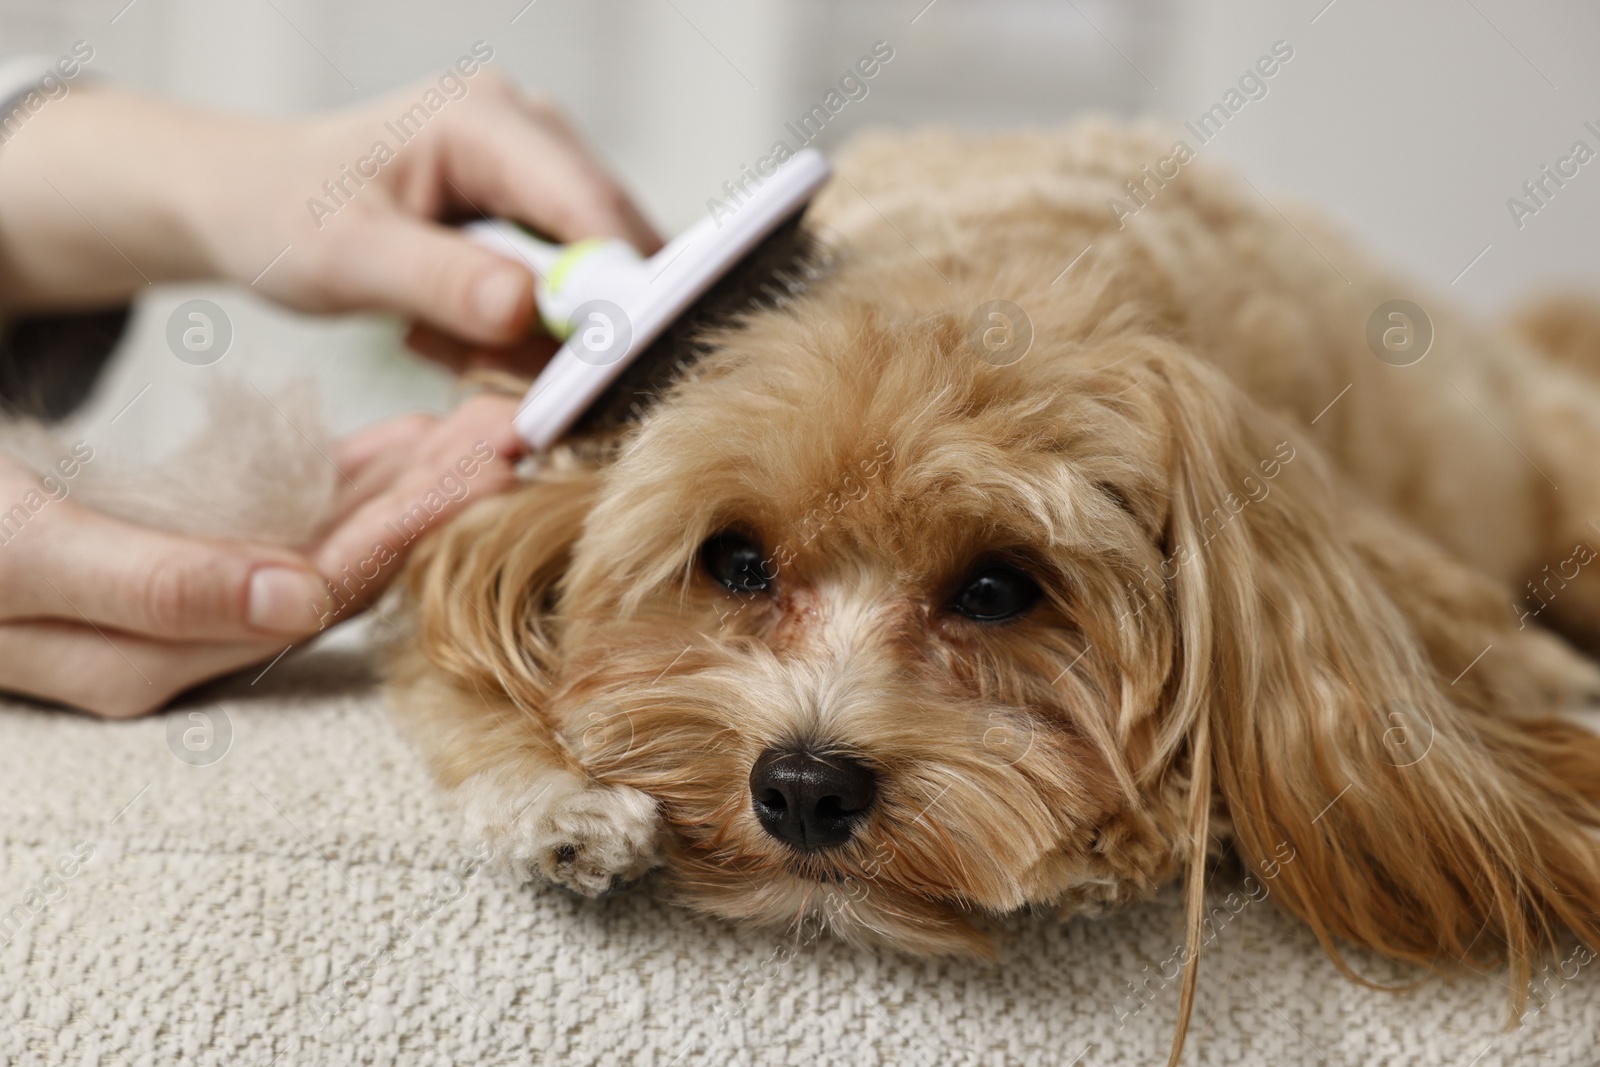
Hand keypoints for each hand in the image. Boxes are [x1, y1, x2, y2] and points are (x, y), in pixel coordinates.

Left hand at [0, 72, 659, 369]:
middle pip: (607, 243)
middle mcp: (530, 130)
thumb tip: (528, 307)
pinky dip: (524, 329)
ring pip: (592, 275)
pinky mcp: (534, 211)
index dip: (618, 285)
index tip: (615, 364)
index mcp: (486, 117)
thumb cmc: (282, 215)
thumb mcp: (347, 256)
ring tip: (443, 341)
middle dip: (572, 322)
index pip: (590, 205)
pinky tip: (455, 331)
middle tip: (489, 367)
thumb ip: (440, 281)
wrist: (250, 203)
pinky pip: (565, 288)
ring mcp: (538, 170)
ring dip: (540, 333)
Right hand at [0, 394, 520, 716]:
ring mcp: (161, 611)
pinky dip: (333, 491)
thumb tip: (288, 597)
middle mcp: (151, 641)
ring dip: (391, 493)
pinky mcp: (162, 575)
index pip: (269, 600)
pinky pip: (265, 537)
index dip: (371, 540)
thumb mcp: (24, 543)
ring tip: (469, 430)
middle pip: (307, 579)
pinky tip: (396, 447)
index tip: (451, 485)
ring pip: (302, 555)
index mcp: (115, 640)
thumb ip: (148, 581)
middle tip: (497, 435)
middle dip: (408, 510)